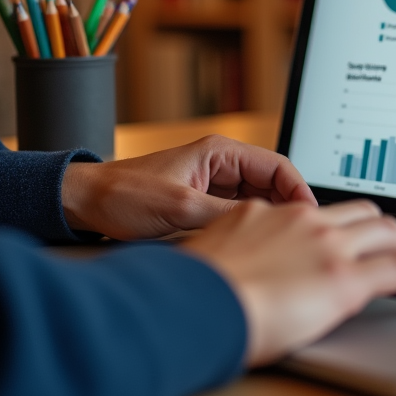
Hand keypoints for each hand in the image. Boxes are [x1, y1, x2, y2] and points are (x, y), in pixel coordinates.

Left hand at [61, 134, 316, 239]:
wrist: (85, 203)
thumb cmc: (124, 195)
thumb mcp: (180, 208)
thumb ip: (225, 214)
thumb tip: (265, 225)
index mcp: (220, 152)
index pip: (277, 166)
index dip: (299, 190)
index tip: (311, 215)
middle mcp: (221, 163)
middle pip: (272, 183)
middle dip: (289, 207)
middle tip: (300, 234)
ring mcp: (213, 183)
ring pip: (258, 200)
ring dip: (271, 218)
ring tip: (282, 242)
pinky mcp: (203, 202)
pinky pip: (240, 212)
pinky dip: (252, 226)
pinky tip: (256, 243)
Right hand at [181, 199, 395, 365]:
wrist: (188, 305)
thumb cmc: (186, 293)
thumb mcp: (212, 259)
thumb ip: (238, 255)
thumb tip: (240, 272)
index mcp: (269, 212)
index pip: (321, 210)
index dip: (346, 225)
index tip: (354, 238)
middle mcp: (304, 219)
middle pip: (364, 212)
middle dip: (388, 233)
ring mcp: (328, 244)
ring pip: (390, 233)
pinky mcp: (346, 276)